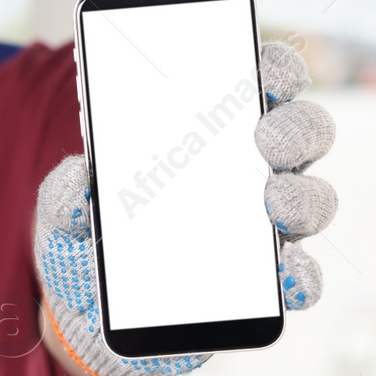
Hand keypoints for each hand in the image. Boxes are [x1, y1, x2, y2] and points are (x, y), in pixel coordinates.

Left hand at [34, 41, 336, 375]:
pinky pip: (300, 276)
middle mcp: (252, 169)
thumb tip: (76, 180)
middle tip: (267, 138)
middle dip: (293, 128)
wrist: (91, 307)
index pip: (259, 81)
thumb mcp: (65, 209)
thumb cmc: (89, 236)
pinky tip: (285, 275)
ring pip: (311, 199)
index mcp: (210, 130)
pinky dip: (300, 276)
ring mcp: (265, 225)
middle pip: (300, 133)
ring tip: (274, 203)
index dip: (274, 68)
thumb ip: (64, 193)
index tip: (265, 68)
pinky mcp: (266, 281)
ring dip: (302, 198)